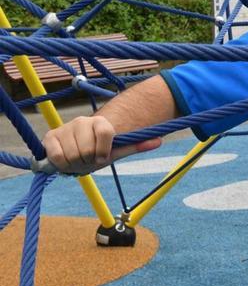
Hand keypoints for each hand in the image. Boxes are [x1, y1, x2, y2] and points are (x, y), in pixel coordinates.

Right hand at [43, 116, 160, 174]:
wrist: (74, 154)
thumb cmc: (97, 152)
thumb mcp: (117, 151)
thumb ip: (135, 145)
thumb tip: (159, 140)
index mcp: (100, 121)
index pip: (107, 133)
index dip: (105, 150)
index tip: (103, 156)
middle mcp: (82, 121)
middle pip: (89, 148)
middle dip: (89, 160)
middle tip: (88, 159)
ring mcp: (65, 128)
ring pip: (73, 154)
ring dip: (76, 163)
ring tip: (77, 159)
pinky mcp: (50, 137)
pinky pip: (58, 157)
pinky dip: (62, 164)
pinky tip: (65, 160)